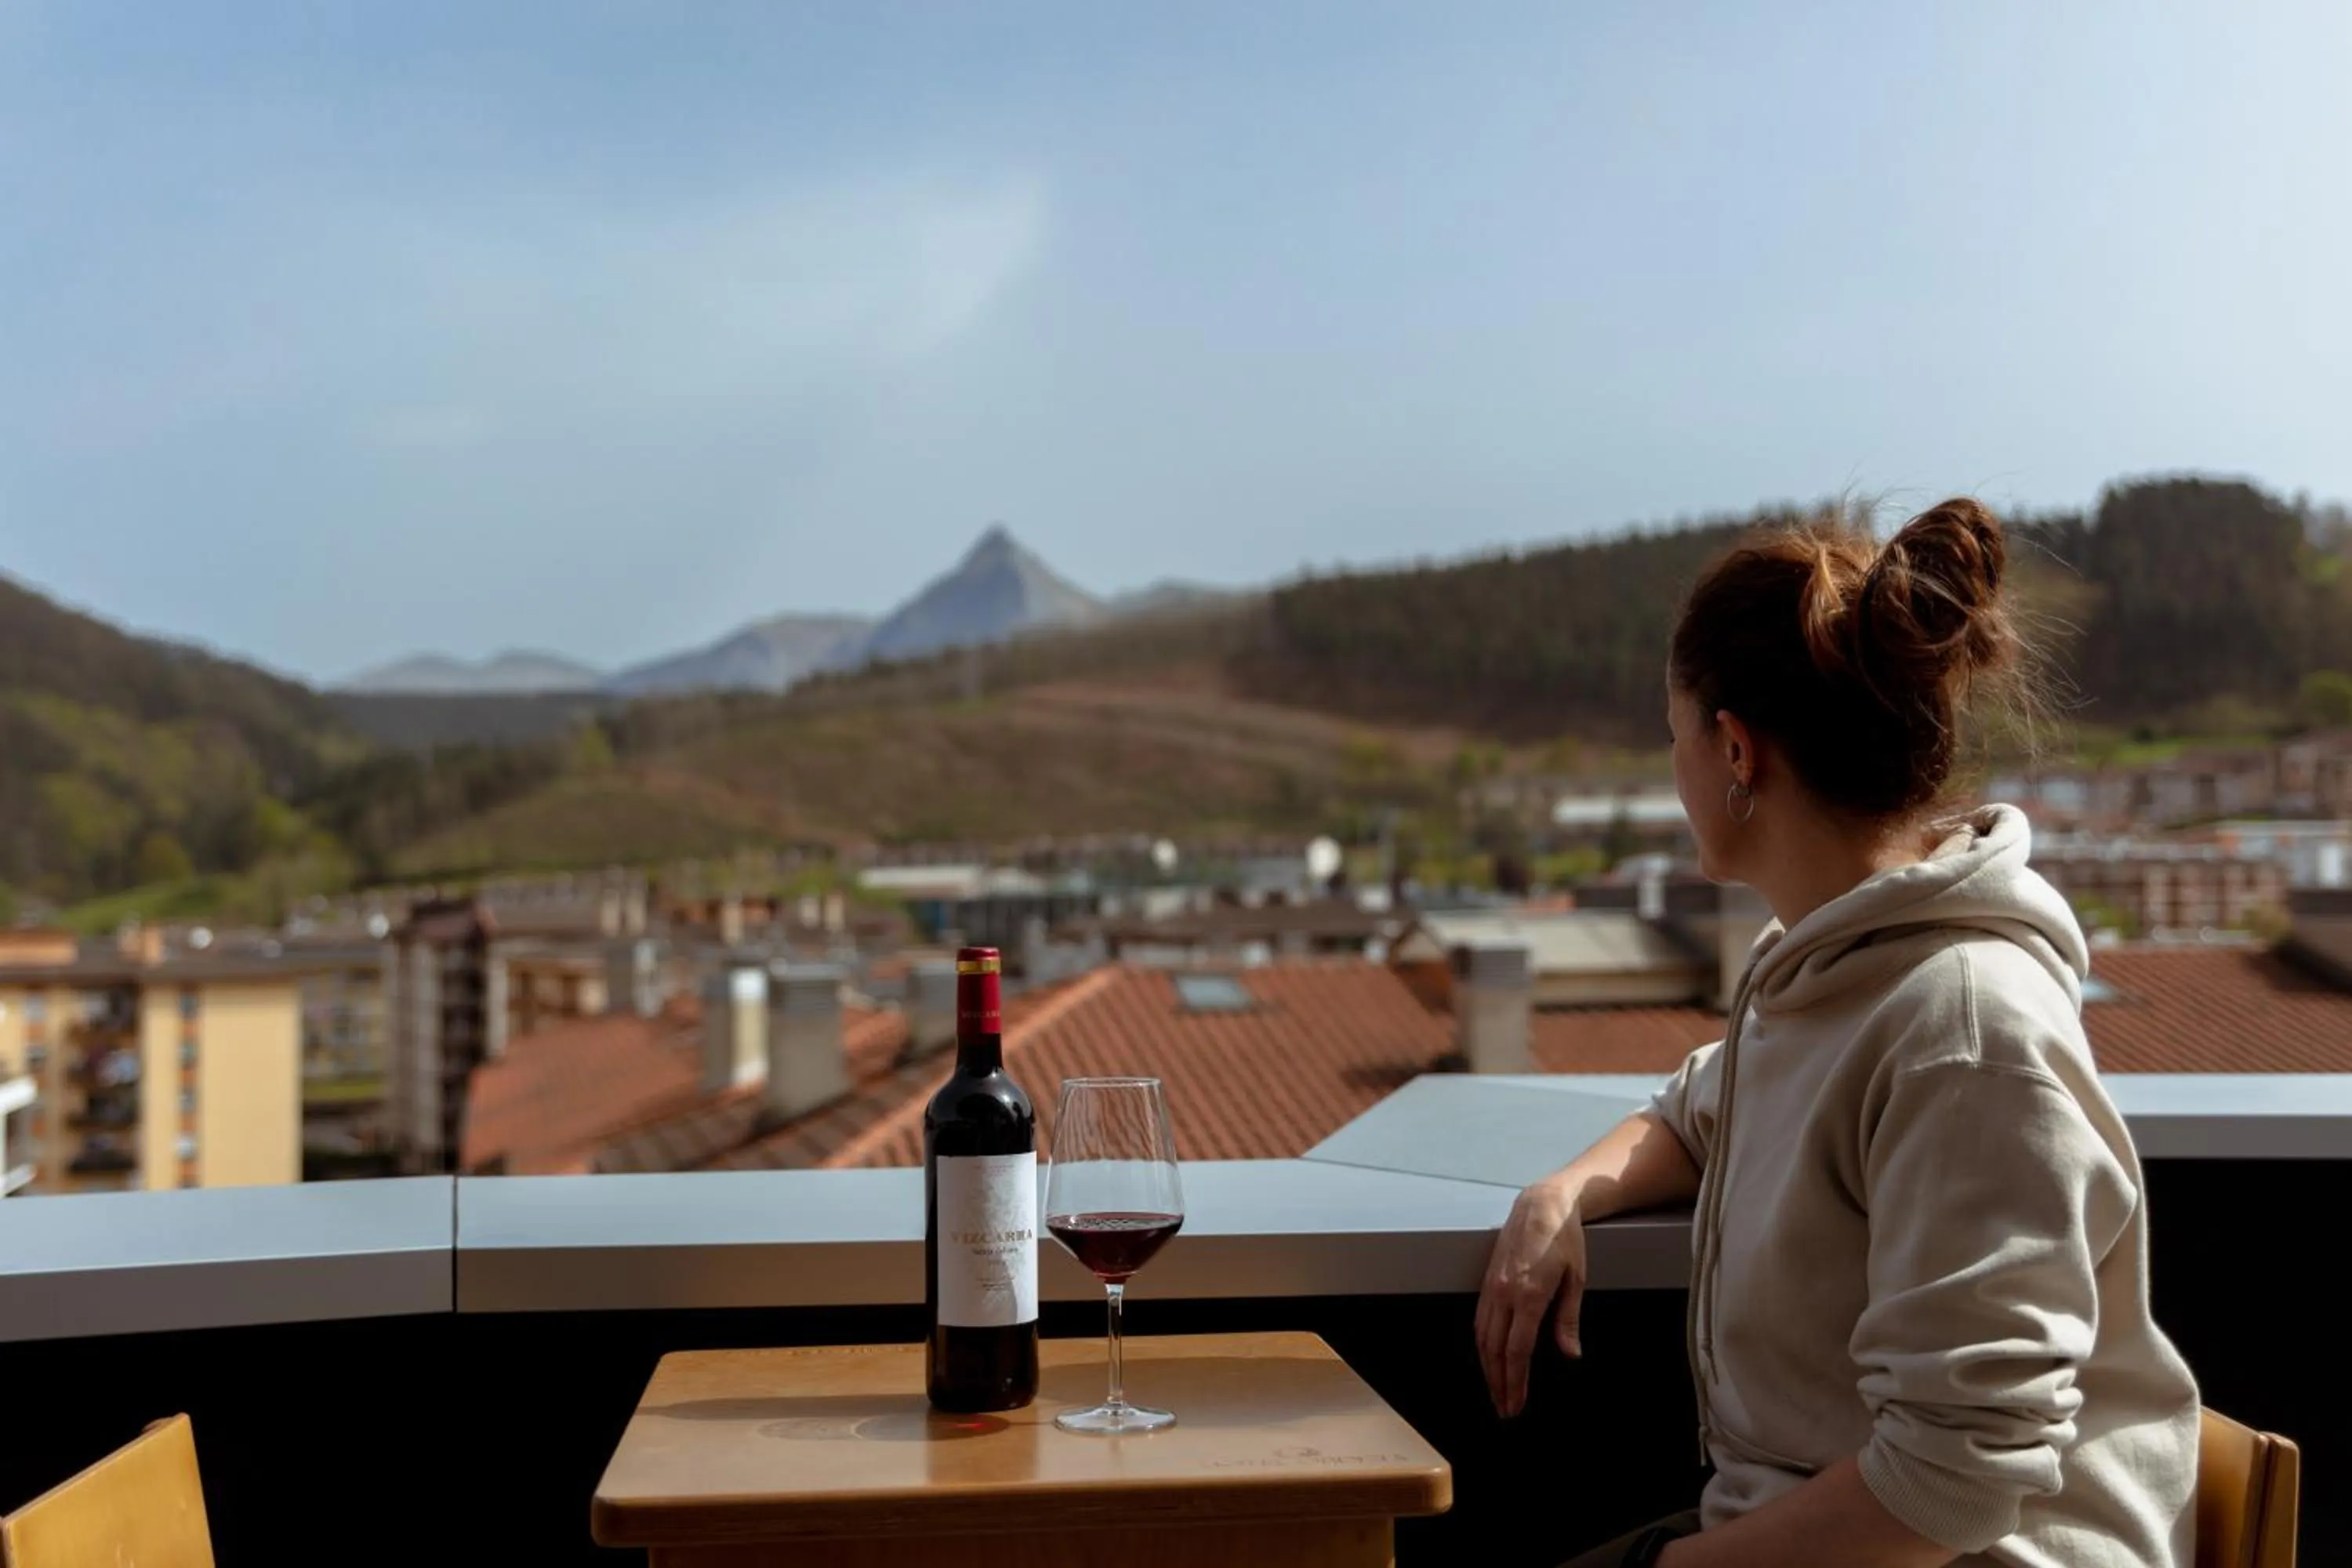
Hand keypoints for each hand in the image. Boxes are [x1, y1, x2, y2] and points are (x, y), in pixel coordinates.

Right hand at [1475, 1172, 1587, 1417]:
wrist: (1541, 1204)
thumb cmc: (1565, 1240)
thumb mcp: (1576, 1278)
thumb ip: (1568, 1318)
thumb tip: (1570, 1354)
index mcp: (1529, 1295)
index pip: (1517, 1350)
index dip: (1516, 1381)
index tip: (1517, 1404)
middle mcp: (1505, 1293)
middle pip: (1495, 1349)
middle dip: (1499, 1383)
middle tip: (1505, 1409)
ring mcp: (1492, 1286)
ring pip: (1482, 1337)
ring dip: (1487, 1368)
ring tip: (1495, 1391)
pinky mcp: (1488, 1280)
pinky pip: (1480, 1319)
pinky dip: (1482, 1345)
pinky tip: (1488, 1358)